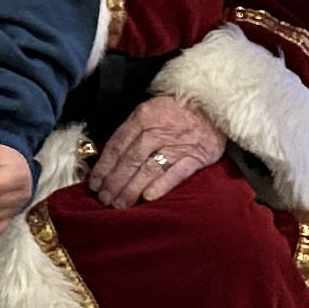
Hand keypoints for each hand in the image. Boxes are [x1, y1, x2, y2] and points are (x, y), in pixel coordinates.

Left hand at [87, 95, 225, 208]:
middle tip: (104, 199)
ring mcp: (179, 143)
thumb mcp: (150, 110)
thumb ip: (132, 131)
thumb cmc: (176, 111)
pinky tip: (148, 197)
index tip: (94, 183)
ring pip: (149, 168)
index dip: (104, 166)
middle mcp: (159, 129)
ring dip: (132, 188)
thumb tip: (108, 159)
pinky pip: (177, 173)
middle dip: (114, 182)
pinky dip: (162, 185)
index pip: (117, 145)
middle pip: (130, 160)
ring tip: (120, 203)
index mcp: (144, 116)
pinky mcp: (198, 155)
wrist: (214, 104)